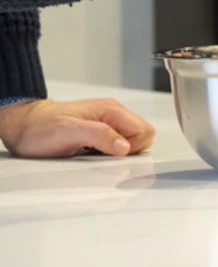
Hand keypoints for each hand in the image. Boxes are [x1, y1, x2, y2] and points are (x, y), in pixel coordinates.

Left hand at [0, 98, 154, 157]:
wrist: (23, 125)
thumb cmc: (40, 128)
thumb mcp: (68, 132)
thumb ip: (99, 136)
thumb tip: (125, 146)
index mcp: (111, 110)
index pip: (144, 131)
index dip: (132, 148)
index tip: (111, 154)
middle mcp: (113, 113)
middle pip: (142, 135)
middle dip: (128, 151)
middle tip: (103, 155)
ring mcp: (107, 121)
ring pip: (131, 141)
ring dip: (117, 152)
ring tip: (94, 154)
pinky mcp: (100, 130)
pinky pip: (118, 143)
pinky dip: (109, 152)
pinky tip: (92, 153)